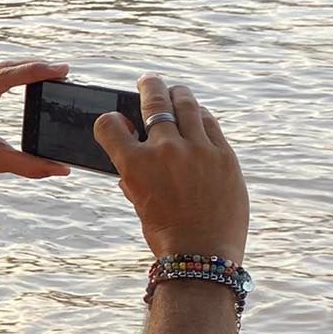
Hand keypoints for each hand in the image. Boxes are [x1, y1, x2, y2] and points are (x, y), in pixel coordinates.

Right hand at [94, 75, 247, 262]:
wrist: (204, 253)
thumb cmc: (166, 233)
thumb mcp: (139, 202)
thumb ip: (133, 175)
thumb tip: (132, 156)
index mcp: (134, 164)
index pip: (109, 125)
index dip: (108, 120)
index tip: (113, 120)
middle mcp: (165, 150)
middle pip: (153, 101)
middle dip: (148, 86)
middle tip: (147, 80)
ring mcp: (197, 149)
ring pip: (186, 104)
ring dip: (177, 94)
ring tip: (175, 91)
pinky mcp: (223, 154)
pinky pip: (210, 123)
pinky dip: (200, 116)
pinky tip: (197, 115)